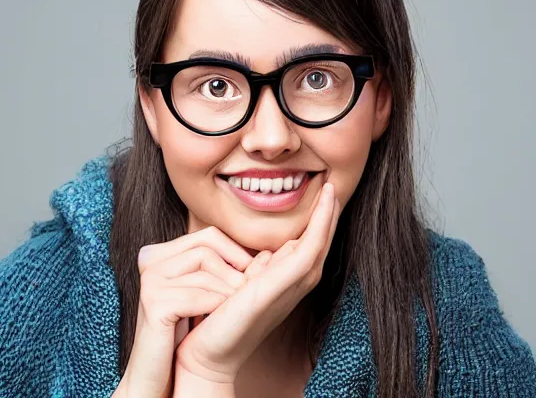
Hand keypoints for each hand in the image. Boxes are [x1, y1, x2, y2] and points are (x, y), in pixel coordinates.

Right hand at [114, 226, 253, 396]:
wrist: (161, 376)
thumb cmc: (186, 333)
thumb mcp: (204, 294)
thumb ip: (223, 268)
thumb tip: (267, 253)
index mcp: (161, 253)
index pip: (208, 235)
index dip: (236, 252)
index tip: (251, 273)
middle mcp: (151, 259)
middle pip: (207, 245)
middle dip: (235, 266)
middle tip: (246, 290)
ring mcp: (151, 279)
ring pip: (206, 266)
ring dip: (227, 289)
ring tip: (232, 307)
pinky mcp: (153, 302)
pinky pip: (199, 294)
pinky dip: (216, 306)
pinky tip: (216, 320)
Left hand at [174, 182, 339, 383]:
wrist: (207, 352)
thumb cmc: (220, 318)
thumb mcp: (244, 285)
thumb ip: (259, 268)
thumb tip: (266, 254)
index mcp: (286, 283)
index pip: (308, 246)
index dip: (317, 222)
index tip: (321, 196)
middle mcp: (294, 285)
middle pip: (319, 244)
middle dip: (328, 216)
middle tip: (332, 186)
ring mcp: (291, 286)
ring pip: (319, 243)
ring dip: (327, 216)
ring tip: (330, 190)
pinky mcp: (282, 284)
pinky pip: (309, 247)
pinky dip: (320, 224)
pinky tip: (323, 203)